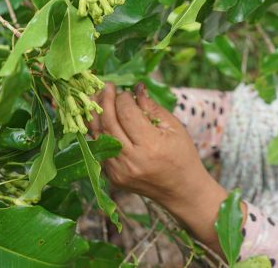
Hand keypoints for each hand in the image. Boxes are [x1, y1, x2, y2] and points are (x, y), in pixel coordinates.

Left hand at [89, 82, 233, 259]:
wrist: (181, 190)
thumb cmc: (182, 155)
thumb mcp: (174, 127)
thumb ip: (152, 108)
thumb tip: (135, 88)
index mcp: (150, 146)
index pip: (127, 113)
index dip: (123, 98)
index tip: (126, 91)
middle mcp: (131, 160)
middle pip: (109, 123)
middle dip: (105, 101)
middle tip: (106, 86)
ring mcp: (119, 171)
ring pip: (98, 136)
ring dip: (95, 115)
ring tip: (96, 97)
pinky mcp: (112, 178)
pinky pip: (99, 150)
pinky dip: (97, 132)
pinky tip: (99, 119)